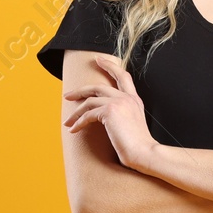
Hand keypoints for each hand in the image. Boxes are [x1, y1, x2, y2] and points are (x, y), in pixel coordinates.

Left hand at [63, 55, 158, 171]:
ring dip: (75, 112)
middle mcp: (127, 98)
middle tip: (67, 95)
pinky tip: (73, 130)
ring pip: (89, 101)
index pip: (122, 76)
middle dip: (80, 90)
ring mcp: (119, 102)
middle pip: (98, 87)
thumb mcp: (132, 125)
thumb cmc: (139, 146)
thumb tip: (105, 118)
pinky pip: (88, 114)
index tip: (99, 59)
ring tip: (67, 121)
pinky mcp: (109, 111)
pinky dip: (78, 122)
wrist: (144, 152)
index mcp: (134, 100)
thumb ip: (122, 116)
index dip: (110, 66)